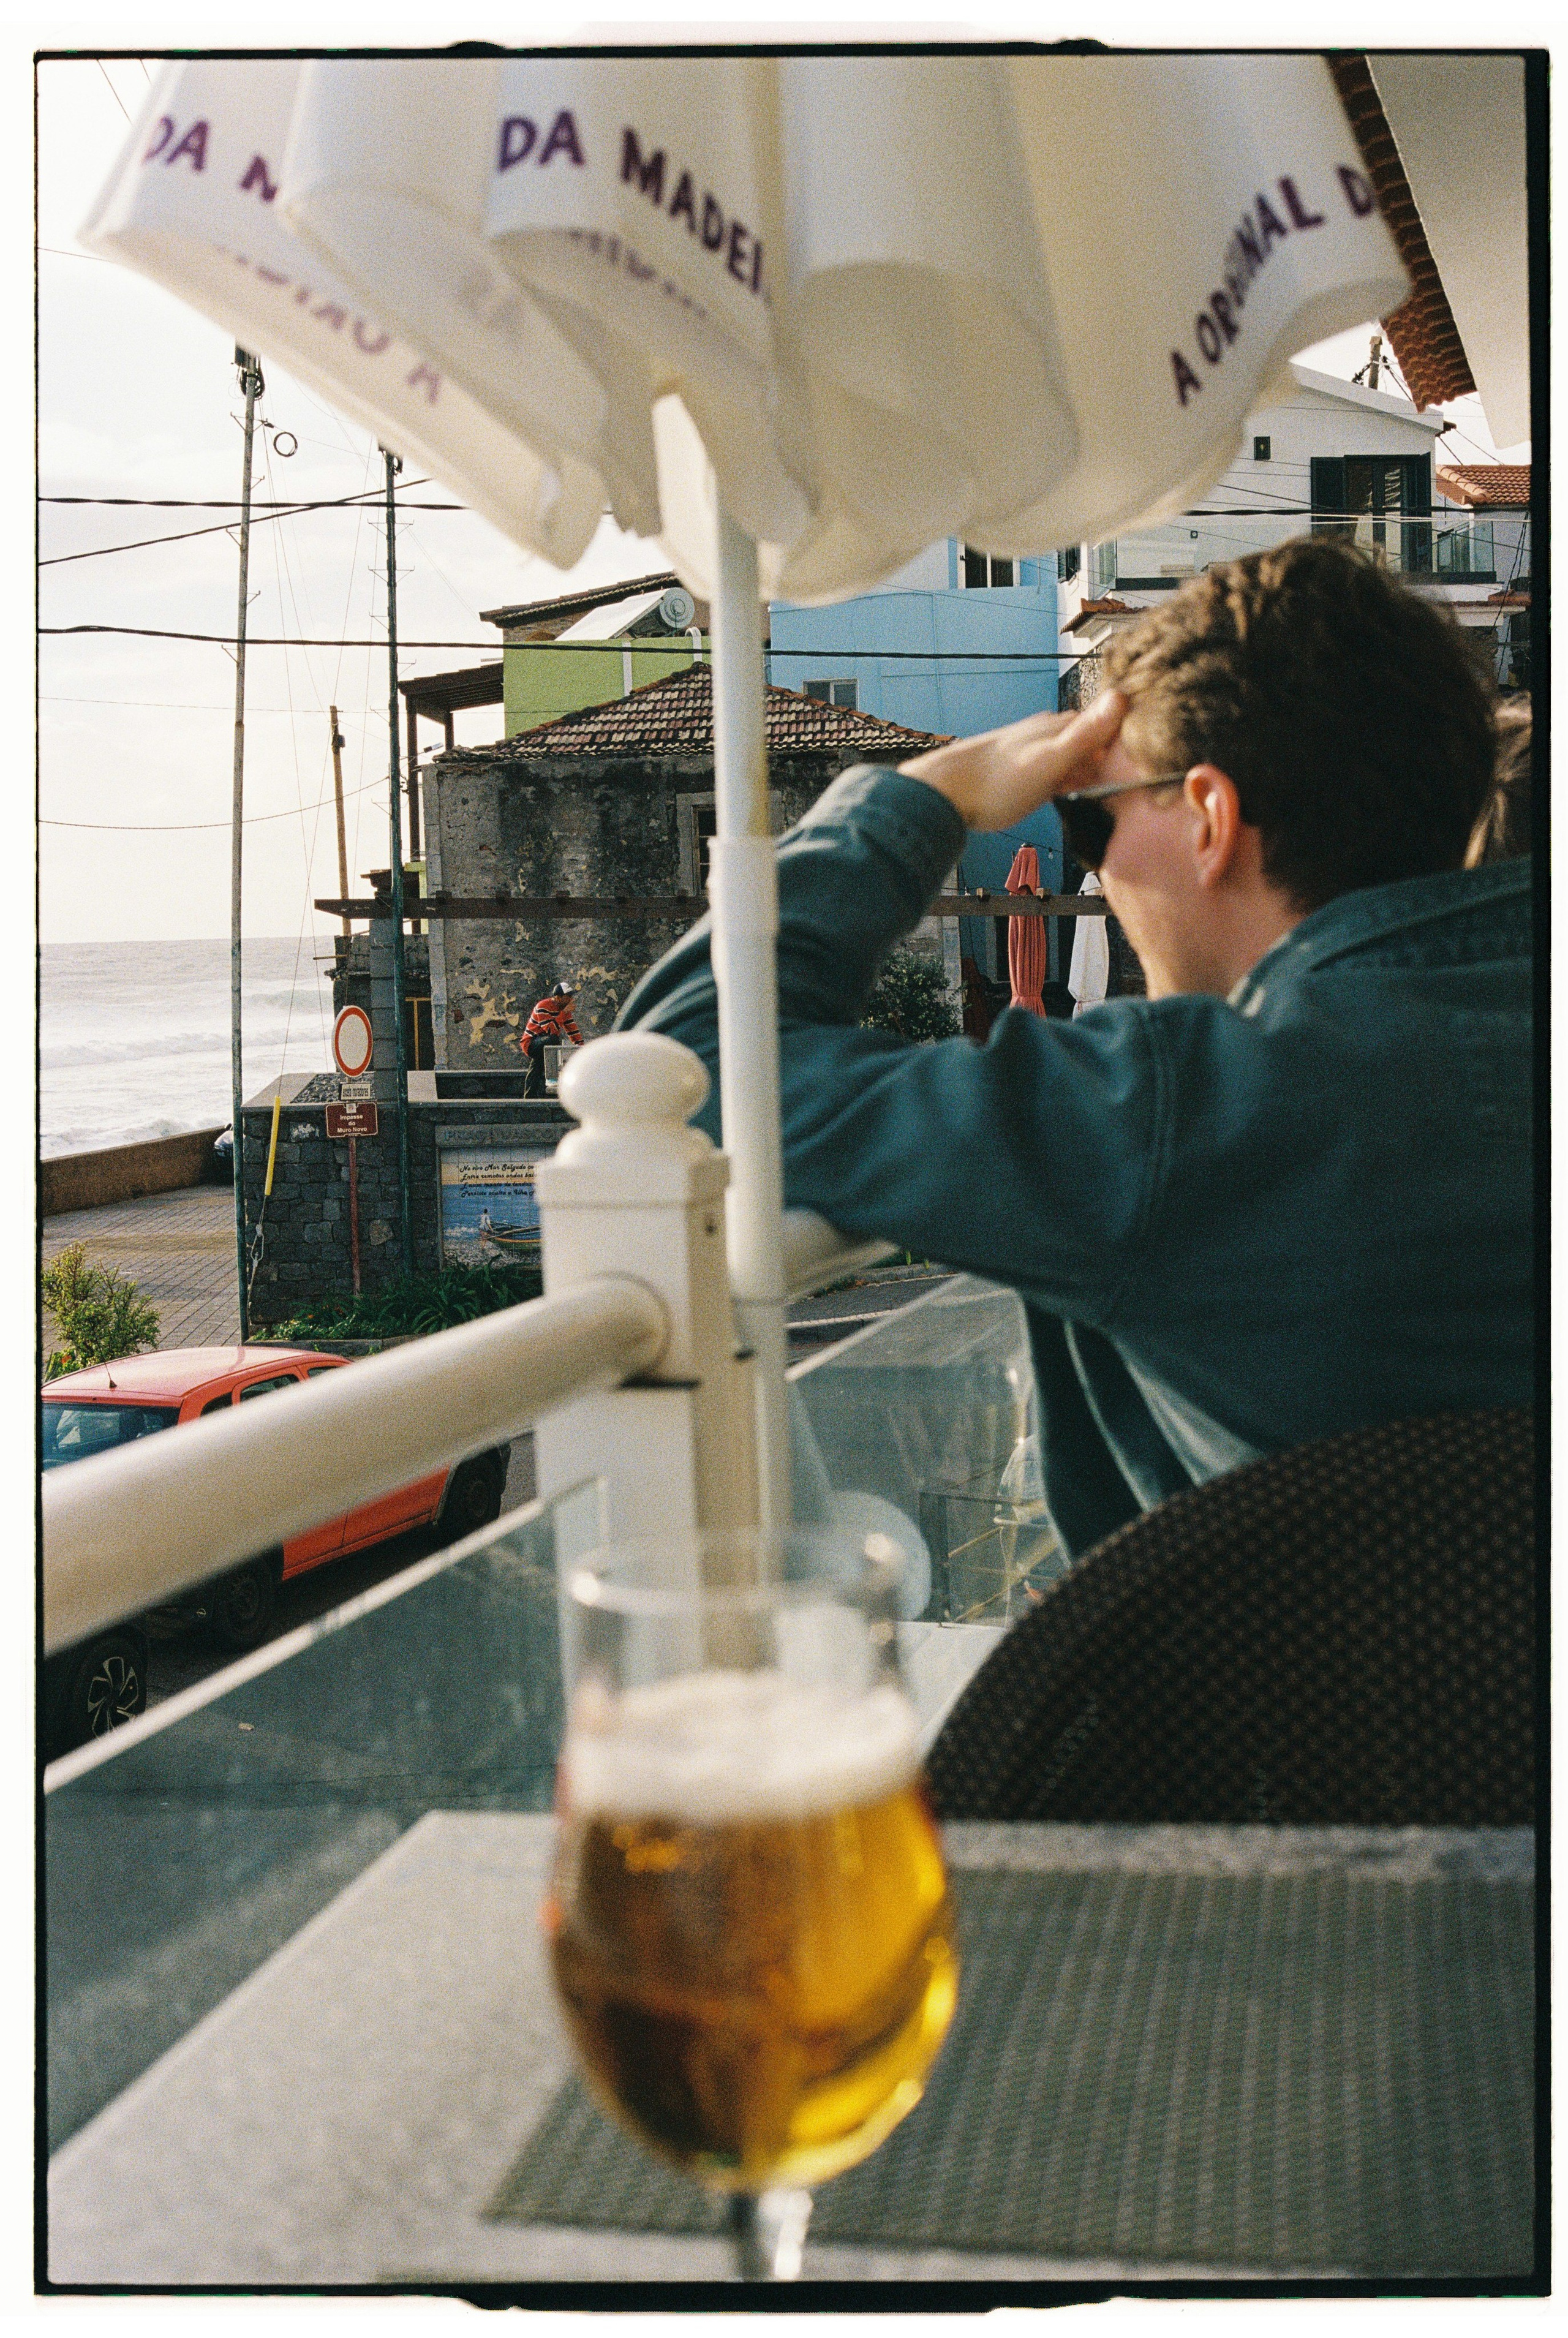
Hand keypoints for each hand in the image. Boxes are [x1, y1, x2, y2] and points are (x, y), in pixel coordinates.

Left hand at [898, 690, 1126, 830]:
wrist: (941, 795)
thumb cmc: (994, 783)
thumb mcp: (1049, 761)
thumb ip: (1085, 734)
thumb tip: (1121, 696)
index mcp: (1058, 727)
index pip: (1107, 725)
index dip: (1127, 744)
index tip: (1145, 766)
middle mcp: (1045, 732)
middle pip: (1090, 741)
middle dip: (1109, 760)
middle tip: (1128, 788)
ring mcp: (1031, 749)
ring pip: (1072, 757)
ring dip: (1088, 774)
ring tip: (1101, 796)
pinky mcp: (1017, 770)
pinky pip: (1054, 772)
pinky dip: (1067, 783)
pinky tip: (1066, 796)